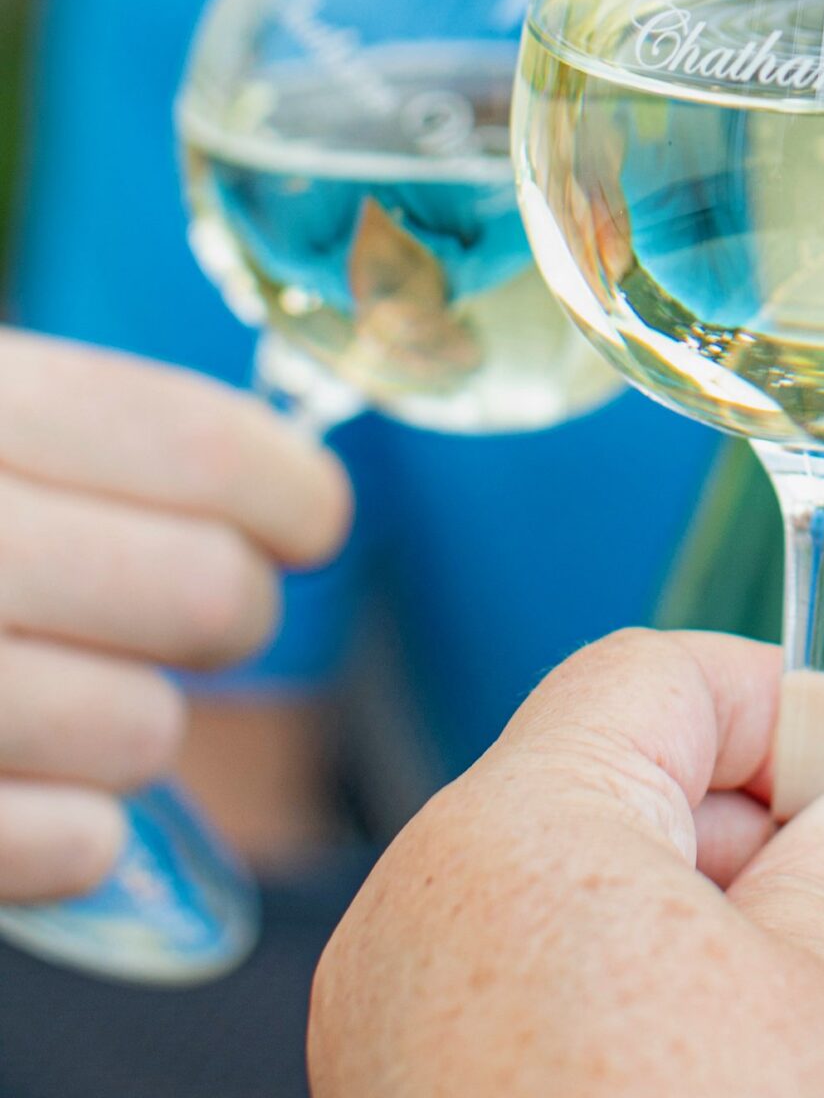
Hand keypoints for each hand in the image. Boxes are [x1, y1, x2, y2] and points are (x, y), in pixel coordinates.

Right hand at [0, 328, 350, 900]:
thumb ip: (96, 436)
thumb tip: (295, 492)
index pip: (199, 450)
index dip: (294, 493)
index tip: (308, 520)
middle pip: (205, 594)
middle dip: (230, 611)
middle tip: (195, 611)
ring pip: (145, 734)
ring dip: (141, 728)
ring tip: (80, 694)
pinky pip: (68, 848)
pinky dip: (80, 834)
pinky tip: (53, 798)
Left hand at [310, 630, 823, 1097]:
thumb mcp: (818, 1000)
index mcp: (516, 829)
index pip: (655, 678)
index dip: (790, 706)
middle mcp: (427, 904)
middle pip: (619, 785)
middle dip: (771, 831)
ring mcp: (401, 1015)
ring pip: (582, 896)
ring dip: (723, 918)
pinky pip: (535, 991)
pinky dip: (642, 996)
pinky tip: (749, 1056)